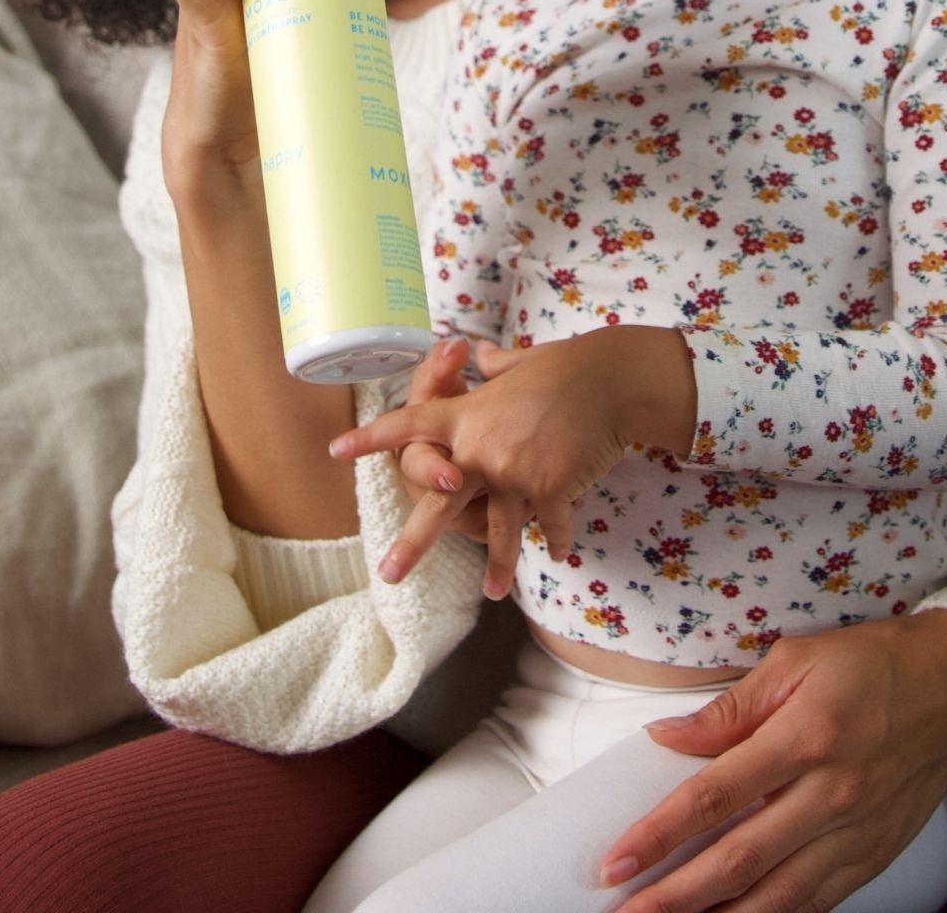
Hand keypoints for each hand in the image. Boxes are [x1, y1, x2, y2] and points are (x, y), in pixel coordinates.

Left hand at [331, 327, 694, 598]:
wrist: (609, 380)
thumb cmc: (566, 366)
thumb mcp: (520, 363)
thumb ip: (494, 368)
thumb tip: (480, 353)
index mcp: (467, 416)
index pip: (410, 425)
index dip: (373, 438)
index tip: (336, 450)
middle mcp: (481, 449)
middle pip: (438, 502)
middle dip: (414, 543)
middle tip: (388, 574)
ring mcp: (514, 473)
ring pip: (497, 532)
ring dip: (498, 566)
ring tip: (491, 593)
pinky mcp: (548, 490)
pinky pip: (549, 524)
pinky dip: (557, 537)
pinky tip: (559, 553)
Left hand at [599, 610, 946, 912]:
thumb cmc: (872, 664)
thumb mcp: (797, 660)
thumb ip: (731, 709)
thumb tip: (668, 738)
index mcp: (807, 737)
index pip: (716, 796)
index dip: (660, 834)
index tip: (615, 861)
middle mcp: (832, 795)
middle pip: (740, 861)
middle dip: (675, 897)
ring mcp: (856, 835)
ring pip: (777, 899)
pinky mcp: (874, 858)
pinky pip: (815, 905)